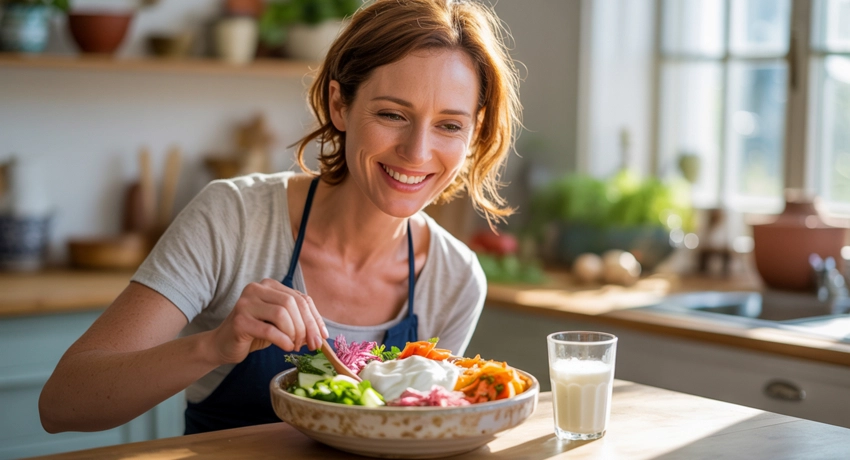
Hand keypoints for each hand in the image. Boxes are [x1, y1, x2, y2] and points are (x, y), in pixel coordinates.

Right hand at [210, 279, 328, 363]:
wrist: (223, 344)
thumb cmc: (255, 332)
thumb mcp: (279, 323)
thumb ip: (298, 320)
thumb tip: (321, 334)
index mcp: (269, 285)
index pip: (301, 298)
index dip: (315, 318)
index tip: (323, 336)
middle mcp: (256, 289)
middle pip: (292, 303)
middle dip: (307, 326)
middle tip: (312, 345)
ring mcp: (246, 303)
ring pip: (282, 313)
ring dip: (294, 333)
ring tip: (295, 346)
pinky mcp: (239, 320)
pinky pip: (269, 329)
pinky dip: (283, 340)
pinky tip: (287, 347)